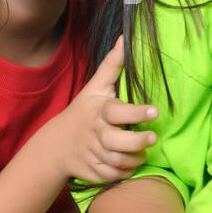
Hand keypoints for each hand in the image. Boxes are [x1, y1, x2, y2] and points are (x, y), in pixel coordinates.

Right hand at [47, 35, 158, 183]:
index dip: (136, 112)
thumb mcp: (95, 87)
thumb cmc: (83, 111)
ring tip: (144, 151)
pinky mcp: (94, 170)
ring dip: (134, 159)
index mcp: (99, 112)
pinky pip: (113, 175)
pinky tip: (130, 164)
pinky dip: (124, 172)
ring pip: (118, 161)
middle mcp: (96, 133)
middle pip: (117, 141)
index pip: (117, 112)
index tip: (155, 111)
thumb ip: (112, 64)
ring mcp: (94, 153)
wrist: (56, 145)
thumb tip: (125, 37)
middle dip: (137, 142)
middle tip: (153, 138)